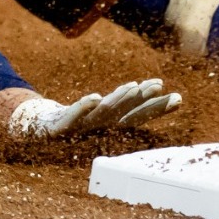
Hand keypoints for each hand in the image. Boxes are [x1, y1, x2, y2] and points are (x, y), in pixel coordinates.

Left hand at [5, 78, 181, 138]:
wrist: (39, 132)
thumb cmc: (78, 121)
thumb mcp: (103, 112)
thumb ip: (126, 102)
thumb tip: (154, 86)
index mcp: (111, 127)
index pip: (139, 116)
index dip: (158, 108)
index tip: (179, 97)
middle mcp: (99, 129)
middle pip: (124, 114)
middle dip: (143, 102)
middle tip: (160, 87)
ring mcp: (80, 128)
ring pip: (102, 113)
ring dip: (118, 100)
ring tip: (133, 87)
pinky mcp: (60, 127)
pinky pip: (72, 116)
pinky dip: (83, 107)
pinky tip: (94, 97)